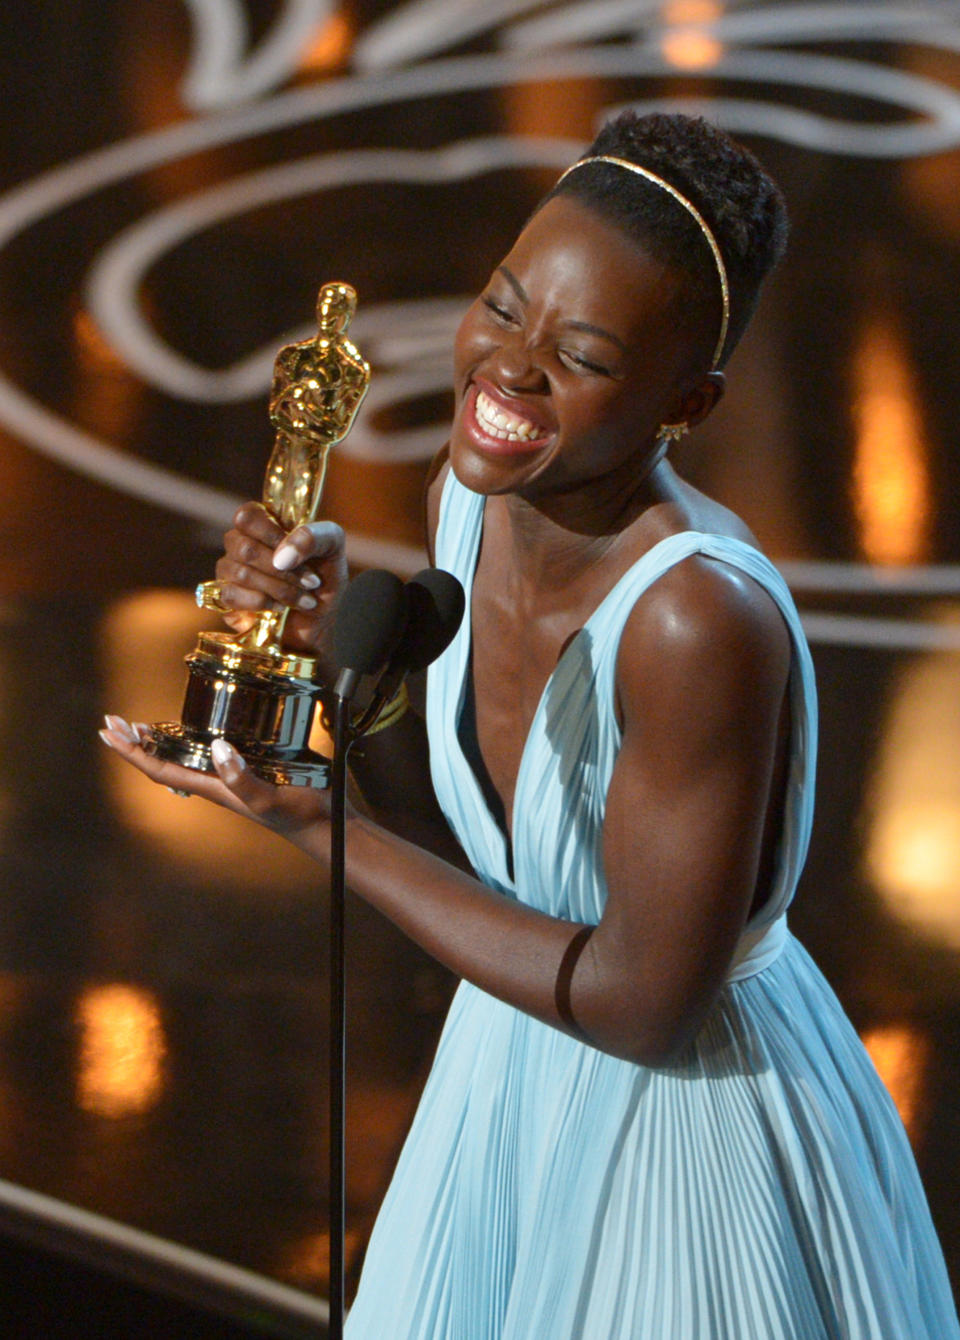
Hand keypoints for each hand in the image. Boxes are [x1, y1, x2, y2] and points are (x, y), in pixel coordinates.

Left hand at [99, 716, 333, 850]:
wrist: (327, 823)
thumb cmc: (298, 814)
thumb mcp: (267, 798)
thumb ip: (242, 778)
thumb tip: (219, 747)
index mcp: (214, 787)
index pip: (160, 768)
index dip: (132, 751)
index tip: (109, 731)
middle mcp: (218, 780)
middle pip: (166, 760)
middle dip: (138, 742)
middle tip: (115, 721)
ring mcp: (235, 773)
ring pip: (188, 755)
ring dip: (163, 739)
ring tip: (144, 725)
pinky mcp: (254, 765)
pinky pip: (215, 748)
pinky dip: (199, 734)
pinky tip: (204, 725)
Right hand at [214, 503, 347, 656]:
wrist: (324, 619)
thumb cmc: (326, 578)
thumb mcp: (332, 548)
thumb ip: (313, 537)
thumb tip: (282, 557)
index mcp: (263, 525)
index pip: (246, 516)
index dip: (269, 533)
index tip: (296, 554)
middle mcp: (241, 545)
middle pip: (244, 548)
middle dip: (283, 570)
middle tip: (312, 583)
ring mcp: (230, 572)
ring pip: (240, 573)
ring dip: (279, 589)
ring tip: (305, 599)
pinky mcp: (227, 600)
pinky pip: (230, 595)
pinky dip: (261, 603)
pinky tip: (280, 607)